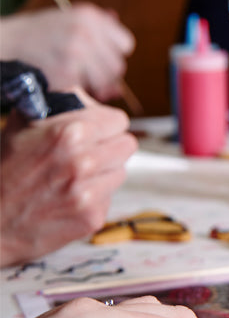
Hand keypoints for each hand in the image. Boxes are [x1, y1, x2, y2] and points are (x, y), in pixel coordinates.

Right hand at [0, 5, 134, 100]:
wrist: (0, 41)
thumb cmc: (34, 35)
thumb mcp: (67, 22)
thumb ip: (99, 38)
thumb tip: (121, 68)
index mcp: (90, 16)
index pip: (125, 45)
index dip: (111, 55)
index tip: (98, 60)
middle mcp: (86, 32)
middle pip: (117, 67)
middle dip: (103, 75)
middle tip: (84, 77)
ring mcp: (75, 53)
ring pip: (104, 81)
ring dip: (92, 87)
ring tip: (73, 81)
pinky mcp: (64, 73)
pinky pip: (84, 91)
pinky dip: (76, 93)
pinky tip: (60, 84)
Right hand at [0, 96, 137, 266]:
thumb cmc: (1, 168)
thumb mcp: (22, 123)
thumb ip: (62, 103)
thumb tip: (89, 100)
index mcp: (70, 133)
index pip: (119, 120)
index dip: (105, 124)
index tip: (95, 130)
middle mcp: (84, 162)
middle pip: (127, 145)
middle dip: (109, 146)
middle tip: (88, 153)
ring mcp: (89, 192)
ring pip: (121, 171)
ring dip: (103, 172)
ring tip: (73, 177)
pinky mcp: (91, 217)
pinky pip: (109, 198)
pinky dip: (94, 197)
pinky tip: (68, 198)